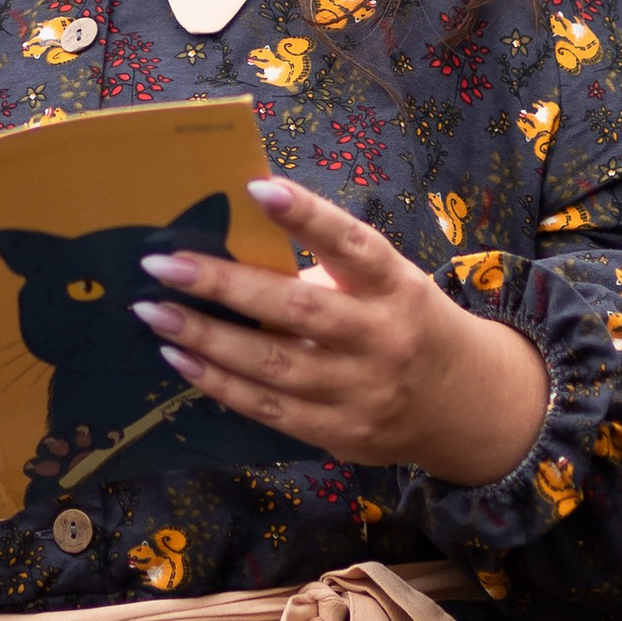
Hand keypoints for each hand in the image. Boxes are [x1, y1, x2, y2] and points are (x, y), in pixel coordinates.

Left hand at [133, 172, 548, 484]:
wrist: (467, 406)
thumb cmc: (405, 323)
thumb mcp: (387, 285)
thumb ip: (327, 269)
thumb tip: (234, 240)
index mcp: (395, 287)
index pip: (352, 244)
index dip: (306, 215)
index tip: (254, 186)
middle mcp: (382, 338)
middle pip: (298, 309)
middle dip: (224, 285)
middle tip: (162, 264)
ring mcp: (362, 392)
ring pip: (272, 365)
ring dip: (206, 338)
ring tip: (154, 312)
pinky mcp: (341, 434)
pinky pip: (269, 409)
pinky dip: (218, 383)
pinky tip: (180, 357)